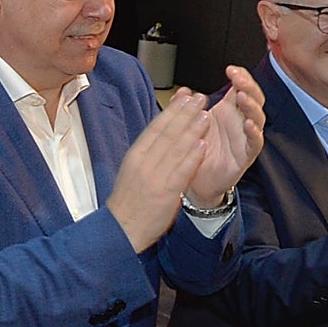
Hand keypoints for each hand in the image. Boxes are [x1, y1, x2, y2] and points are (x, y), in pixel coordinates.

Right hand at [107, 90, 209, 251]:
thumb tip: (162, 133)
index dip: (172, 110)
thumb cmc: (128, 201)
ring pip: (175, 148)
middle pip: (167, 133)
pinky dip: (191, 156)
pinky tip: (202, 144)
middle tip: (199, 97)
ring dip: (192, 130)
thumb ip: (147, 153)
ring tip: (205, 115)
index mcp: (135, 155)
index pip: (155, 127)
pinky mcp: (165, 193)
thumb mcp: (132, 170)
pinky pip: (181, 171)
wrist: (122, 229)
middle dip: (185, 113)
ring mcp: (154, 177)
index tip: (184, 96)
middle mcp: (143, 162)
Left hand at [186, 65, 264, 205]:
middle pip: (253, 98)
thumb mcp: (189, 124)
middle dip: (248, 86)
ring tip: (243, 97)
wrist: (196, 181)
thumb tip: (183, 91)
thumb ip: (186, 107)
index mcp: (228, 110)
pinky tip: (248, 124)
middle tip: (238, 79)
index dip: (240, 76)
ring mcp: (245, 138)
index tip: (231, 69)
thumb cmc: (197, 150)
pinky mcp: (246, 156)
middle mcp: (239, 121)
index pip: (241, 87)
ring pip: (257, 118)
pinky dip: (253, 132)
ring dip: (251, 106)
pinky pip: (255, 143)